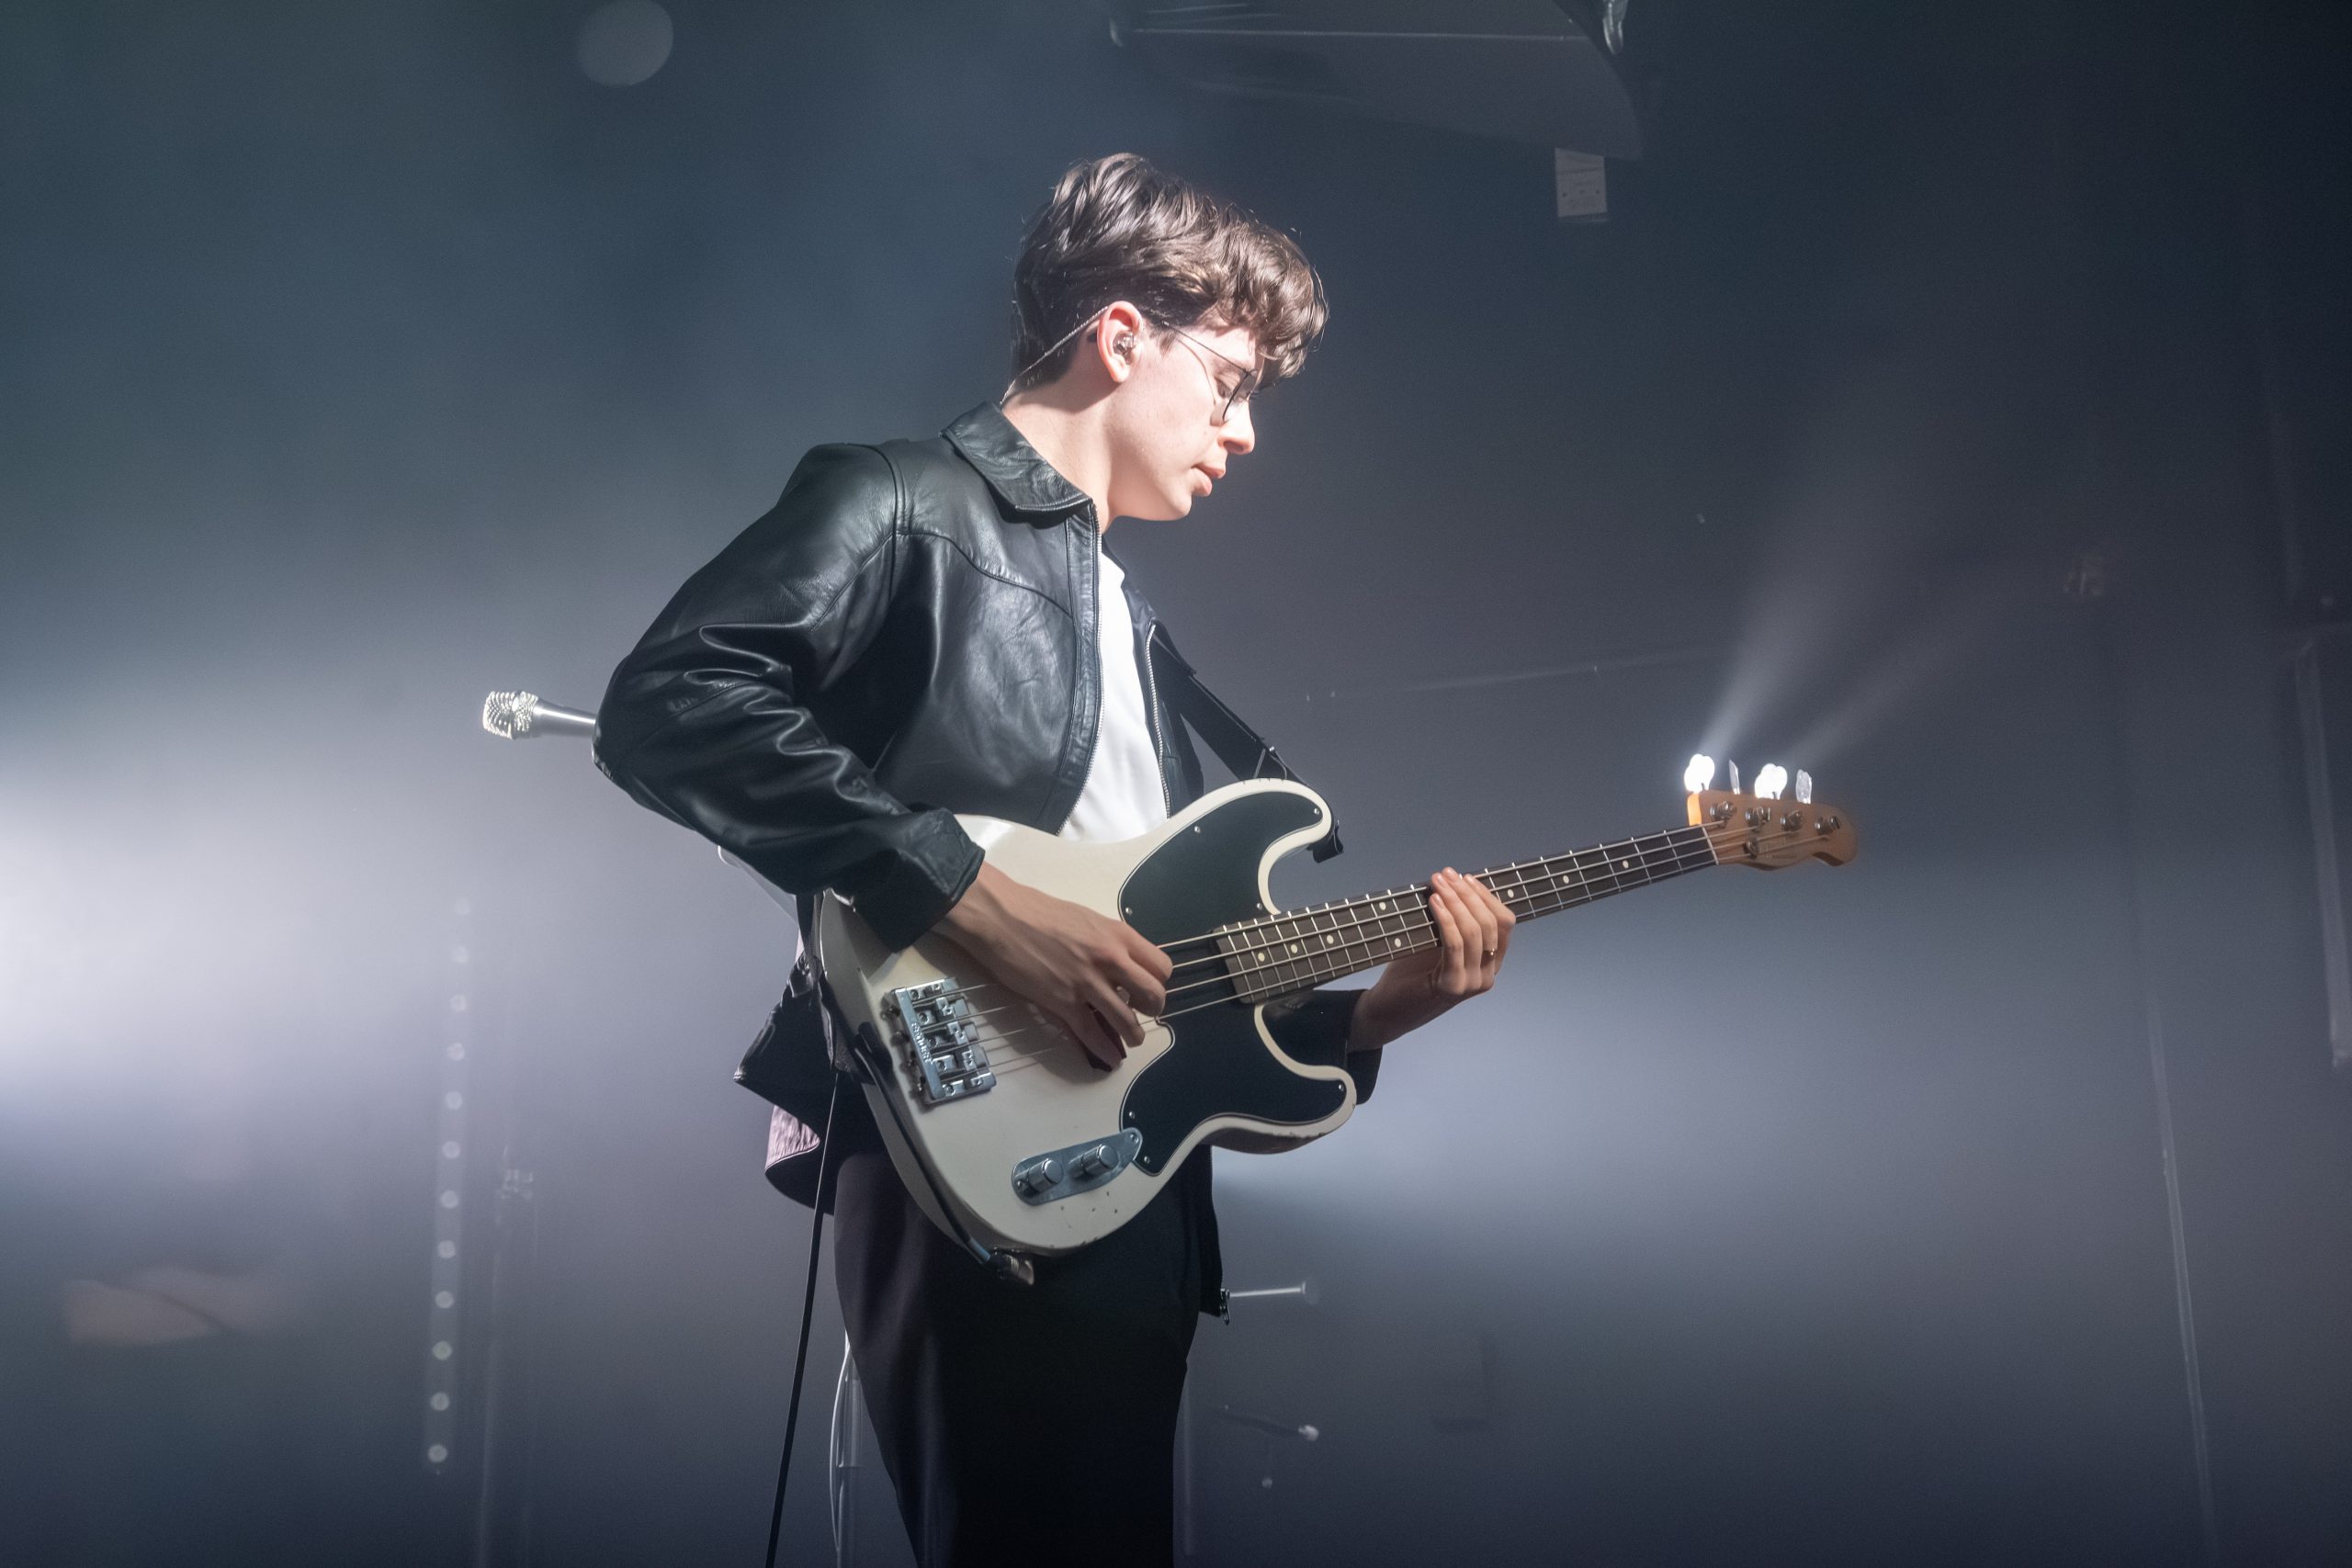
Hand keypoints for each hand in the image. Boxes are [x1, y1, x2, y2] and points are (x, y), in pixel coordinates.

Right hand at [936, 862, 1172, 1069]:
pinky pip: (1092, 1034)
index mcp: (1118, 935)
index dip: (1158, 980)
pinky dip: (1105, 1049)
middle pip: (1153, 995)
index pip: (1161, 966)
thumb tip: (1120, 962)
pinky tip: (1110, 1058)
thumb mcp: (1087, 919)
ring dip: (1133, 1035)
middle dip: (1153, 1009)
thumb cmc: (1039, 912)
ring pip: (1127, 1020)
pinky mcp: (1063, 1003)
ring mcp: (1087, 983)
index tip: (1146, 986)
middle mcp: (1110, 959)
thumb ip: (1108, 941)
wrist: (1002, 917)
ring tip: (1131, 1039)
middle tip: (1142, 1011)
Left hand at [1351, 869, 1514, 1051]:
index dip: (1487, 896)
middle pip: (1490, 925)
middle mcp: (1487, 975)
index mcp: (1490, 964)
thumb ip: (1453, 921)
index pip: (1504, 924)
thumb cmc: (1411, 973)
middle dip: (1468, 894)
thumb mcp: (1437, 942)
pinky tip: (1434, 903)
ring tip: (1437, 884)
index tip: (1465, 877)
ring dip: (1455, 901)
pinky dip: (1445, 920)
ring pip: (1474, 932)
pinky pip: (1454, 945)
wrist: (1388, 1008)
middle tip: (1446, 875)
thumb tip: (1454, 883)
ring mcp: (1471, 983)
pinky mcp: (1451, 986)